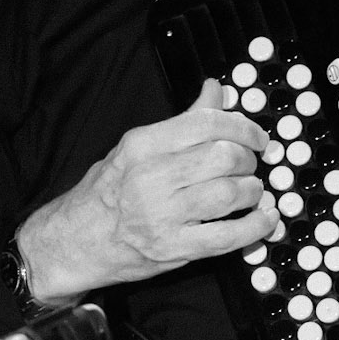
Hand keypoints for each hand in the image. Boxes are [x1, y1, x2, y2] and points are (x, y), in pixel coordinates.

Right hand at [17, 79, 278, 300]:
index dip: (243, 127)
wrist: (75, 241)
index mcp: (143, 144)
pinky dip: (255, 227)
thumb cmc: (107, 193)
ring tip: (251, 192)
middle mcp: (151, 177)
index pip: (207, 123)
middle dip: (248, 161)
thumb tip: (216, 91)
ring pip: (230, 194)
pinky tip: (263, 219)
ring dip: (252, 191)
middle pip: (224, 157)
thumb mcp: (137, 147)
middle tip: (249, 166)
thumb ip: (183, 121)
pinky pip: (228, 237)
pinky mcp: (173, 248)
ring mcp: (162, 215)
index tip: (257, 138)